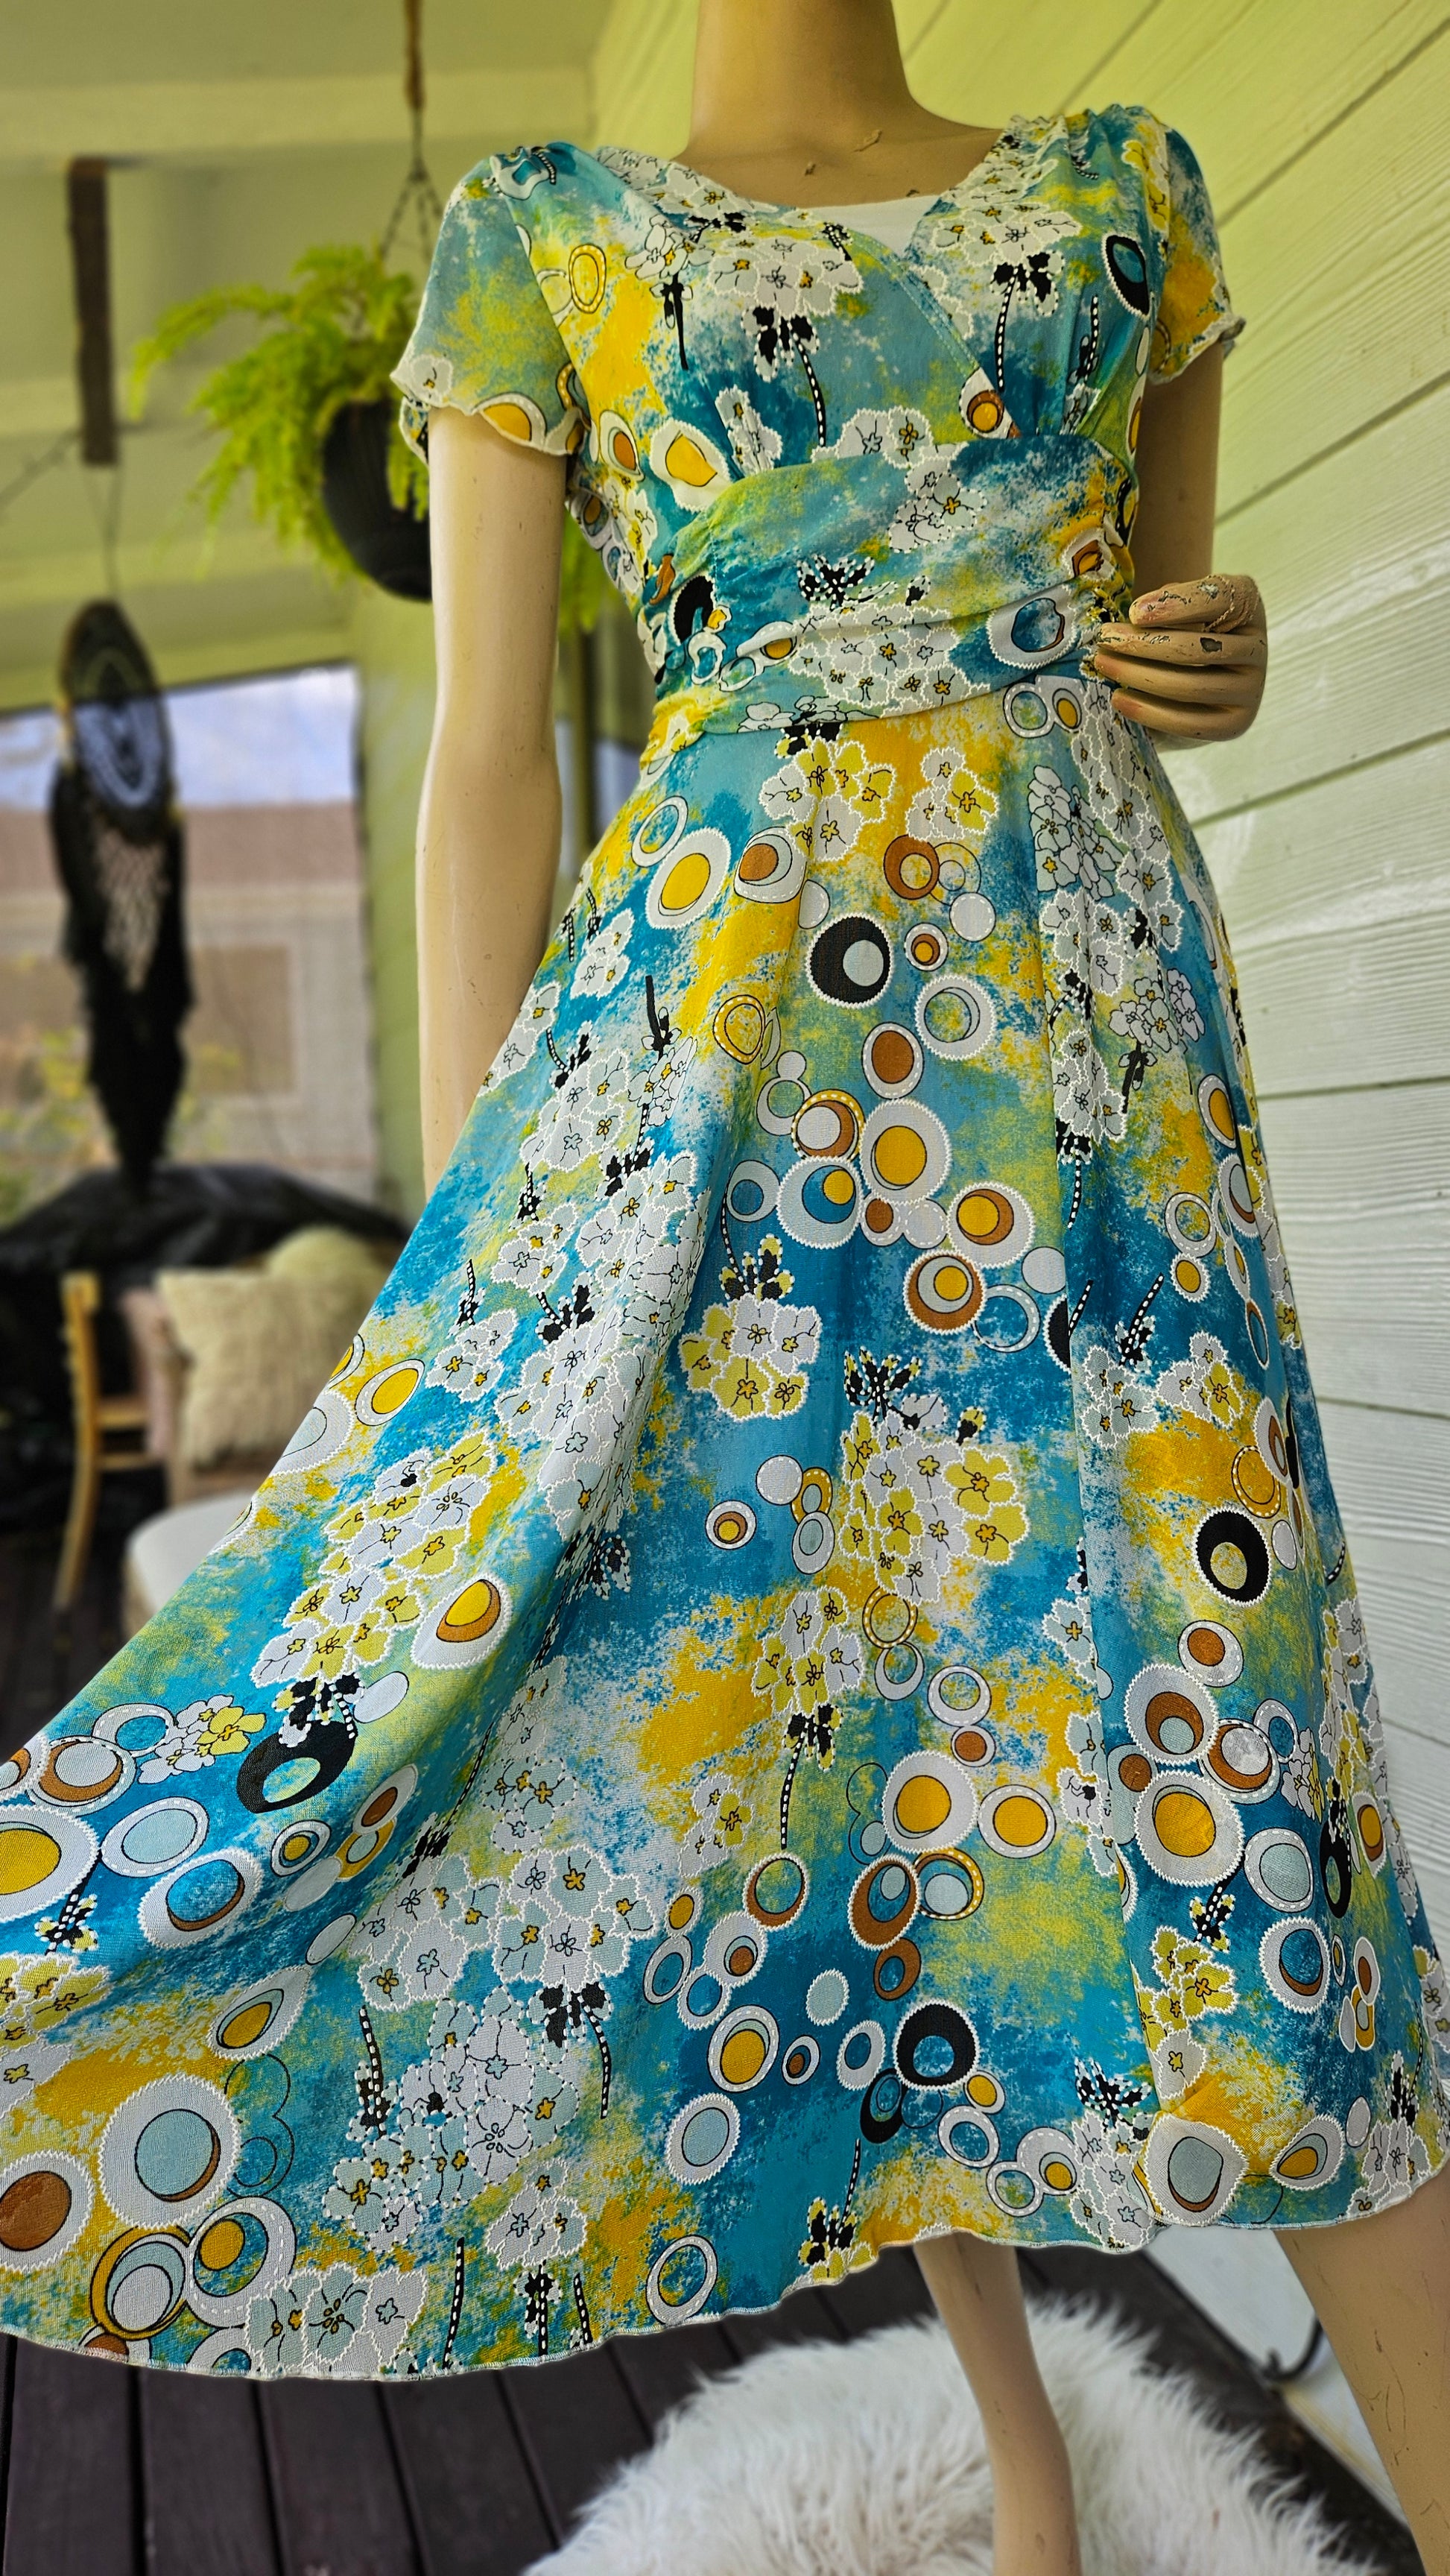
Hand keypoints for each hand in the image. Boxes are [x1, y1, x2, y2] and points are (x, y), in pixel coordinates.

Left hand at [1088, 573, 1266, 740]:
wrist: (1196, 675)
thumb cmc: (1180, 629)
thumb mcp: (1177, 606)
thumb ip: (1166, 603)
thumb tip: (1136, 620)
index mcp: (1248, 603)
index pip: (1215, 598)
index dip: (1174, 605)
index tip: (1132, 612)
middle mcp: (1258, 645)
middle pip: (1196, 648)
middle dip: (1143, 644)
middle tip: (1105, 640)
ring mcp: (1251, 688)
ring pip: (1191, 685)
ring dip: (1140, 676)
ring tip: (1105, 666)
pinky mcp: (1234, 724)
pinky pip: (1190, 723)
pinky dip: (1150, 712)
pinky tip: (1118, 699)